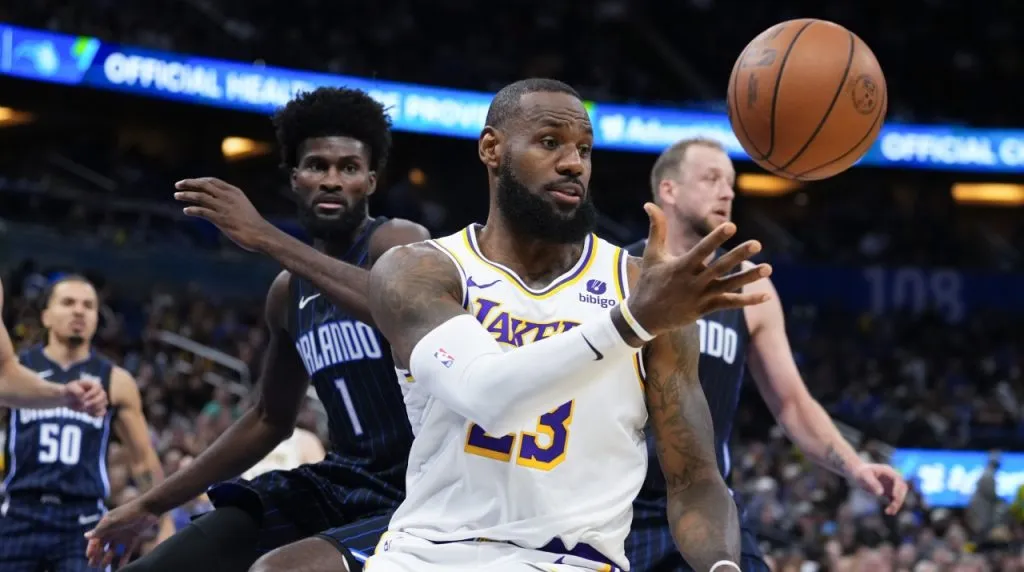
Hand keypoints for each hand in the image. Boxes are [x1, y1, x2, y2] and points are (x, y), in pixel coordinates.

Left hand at [64, 380, 107, 416]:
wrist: (68, 399)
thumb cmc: (70, 391)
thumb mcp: (70, 387)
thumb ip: (76, 389)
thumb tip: (82, 394)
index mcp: (93, 385)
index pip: (98, 388)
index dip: (91, 394)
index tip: (82, 398)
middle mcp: (99, 392)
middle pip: (103, 397)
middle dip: (94, 402)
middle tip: (84, 405)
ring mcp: (99, 400)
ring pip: (103, 404)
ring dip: (95, 408)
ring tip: (85, 409)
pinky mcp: (98, 408)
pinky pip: (102, 412)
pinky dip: (97, 414)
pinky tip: (89, 414)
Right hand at [84, 499, 159, 567]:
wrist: (150, 508)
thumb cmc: (130, 512)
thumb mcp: (114, 521)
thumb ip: (101, 529)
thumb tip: (86, 536)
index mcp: (106, 524)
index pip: (96, 538)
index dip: (92, 547)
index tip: (89, 556)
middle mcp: (113, 530)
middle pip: (103, 545)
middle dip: (97, 555)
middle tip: (93, 565)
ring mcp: (123, 534)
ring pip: (113, 549)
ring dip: (108, 557)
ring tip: (104, 566)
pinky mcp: (133, 538)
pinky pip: (126, 550)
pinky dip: (123, 558)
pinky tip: (120, 566)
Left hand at [174, 177, 273, 251]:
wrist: (261, 234)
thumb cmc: (252, 223)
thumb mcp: (242, 206)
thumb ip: (229, 201)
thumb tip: (214, 202)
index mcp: (234, 192)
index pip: (212, 181)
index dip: (198, 180)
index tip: (189, 182)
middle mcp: (228, 197)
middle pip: (204, 185)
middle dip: (189, 184)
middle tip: (177, 185)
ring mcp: (224, 208)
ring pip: (200, 196)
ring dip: (187, 195)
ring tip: (177, 196)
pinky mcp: (221, 219)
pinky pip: (202, 212)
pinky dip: (192, 210)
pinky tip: (186, 211)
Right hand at [627, 203, 772, 335]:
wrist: (644, 317)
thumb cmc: (649, 281)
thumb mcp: (651, 254)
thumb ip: (656, 229)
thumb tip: (648, 204)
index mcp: (680, 267)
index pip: (701, 250)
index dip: (716, 238)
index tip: (731, 226)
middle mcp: (693, 282)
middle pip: (719, 267)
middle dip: (738, 255)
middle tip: (757, 243)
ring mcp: (700, 297)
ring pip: (729, 286)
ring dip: (749, 278)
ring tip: (768, 268)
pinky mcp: (705, 309)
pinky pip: (729, 304)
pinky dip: (747, 301)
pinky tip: (766, 296)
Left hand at [851, 463, 908, 514]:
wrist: (858, 473)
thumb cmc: (861, 472)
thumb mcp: (864, 475)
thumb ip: (872, 483)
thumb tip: (880, 493)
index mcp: (889, 471)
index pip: (899, 480)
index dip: (898, 488)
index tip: (894, 497)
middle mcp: (893, 478)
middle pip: (902, 489)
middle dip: (899, 498)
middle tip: (893, 506)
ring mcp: (892, 485)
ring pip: (900, 496)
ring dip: (897, 504)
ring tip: (888, 512)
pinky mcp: (889, 492)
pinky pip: (894, 500)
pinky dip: (893, 506)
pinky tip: (888, 512)